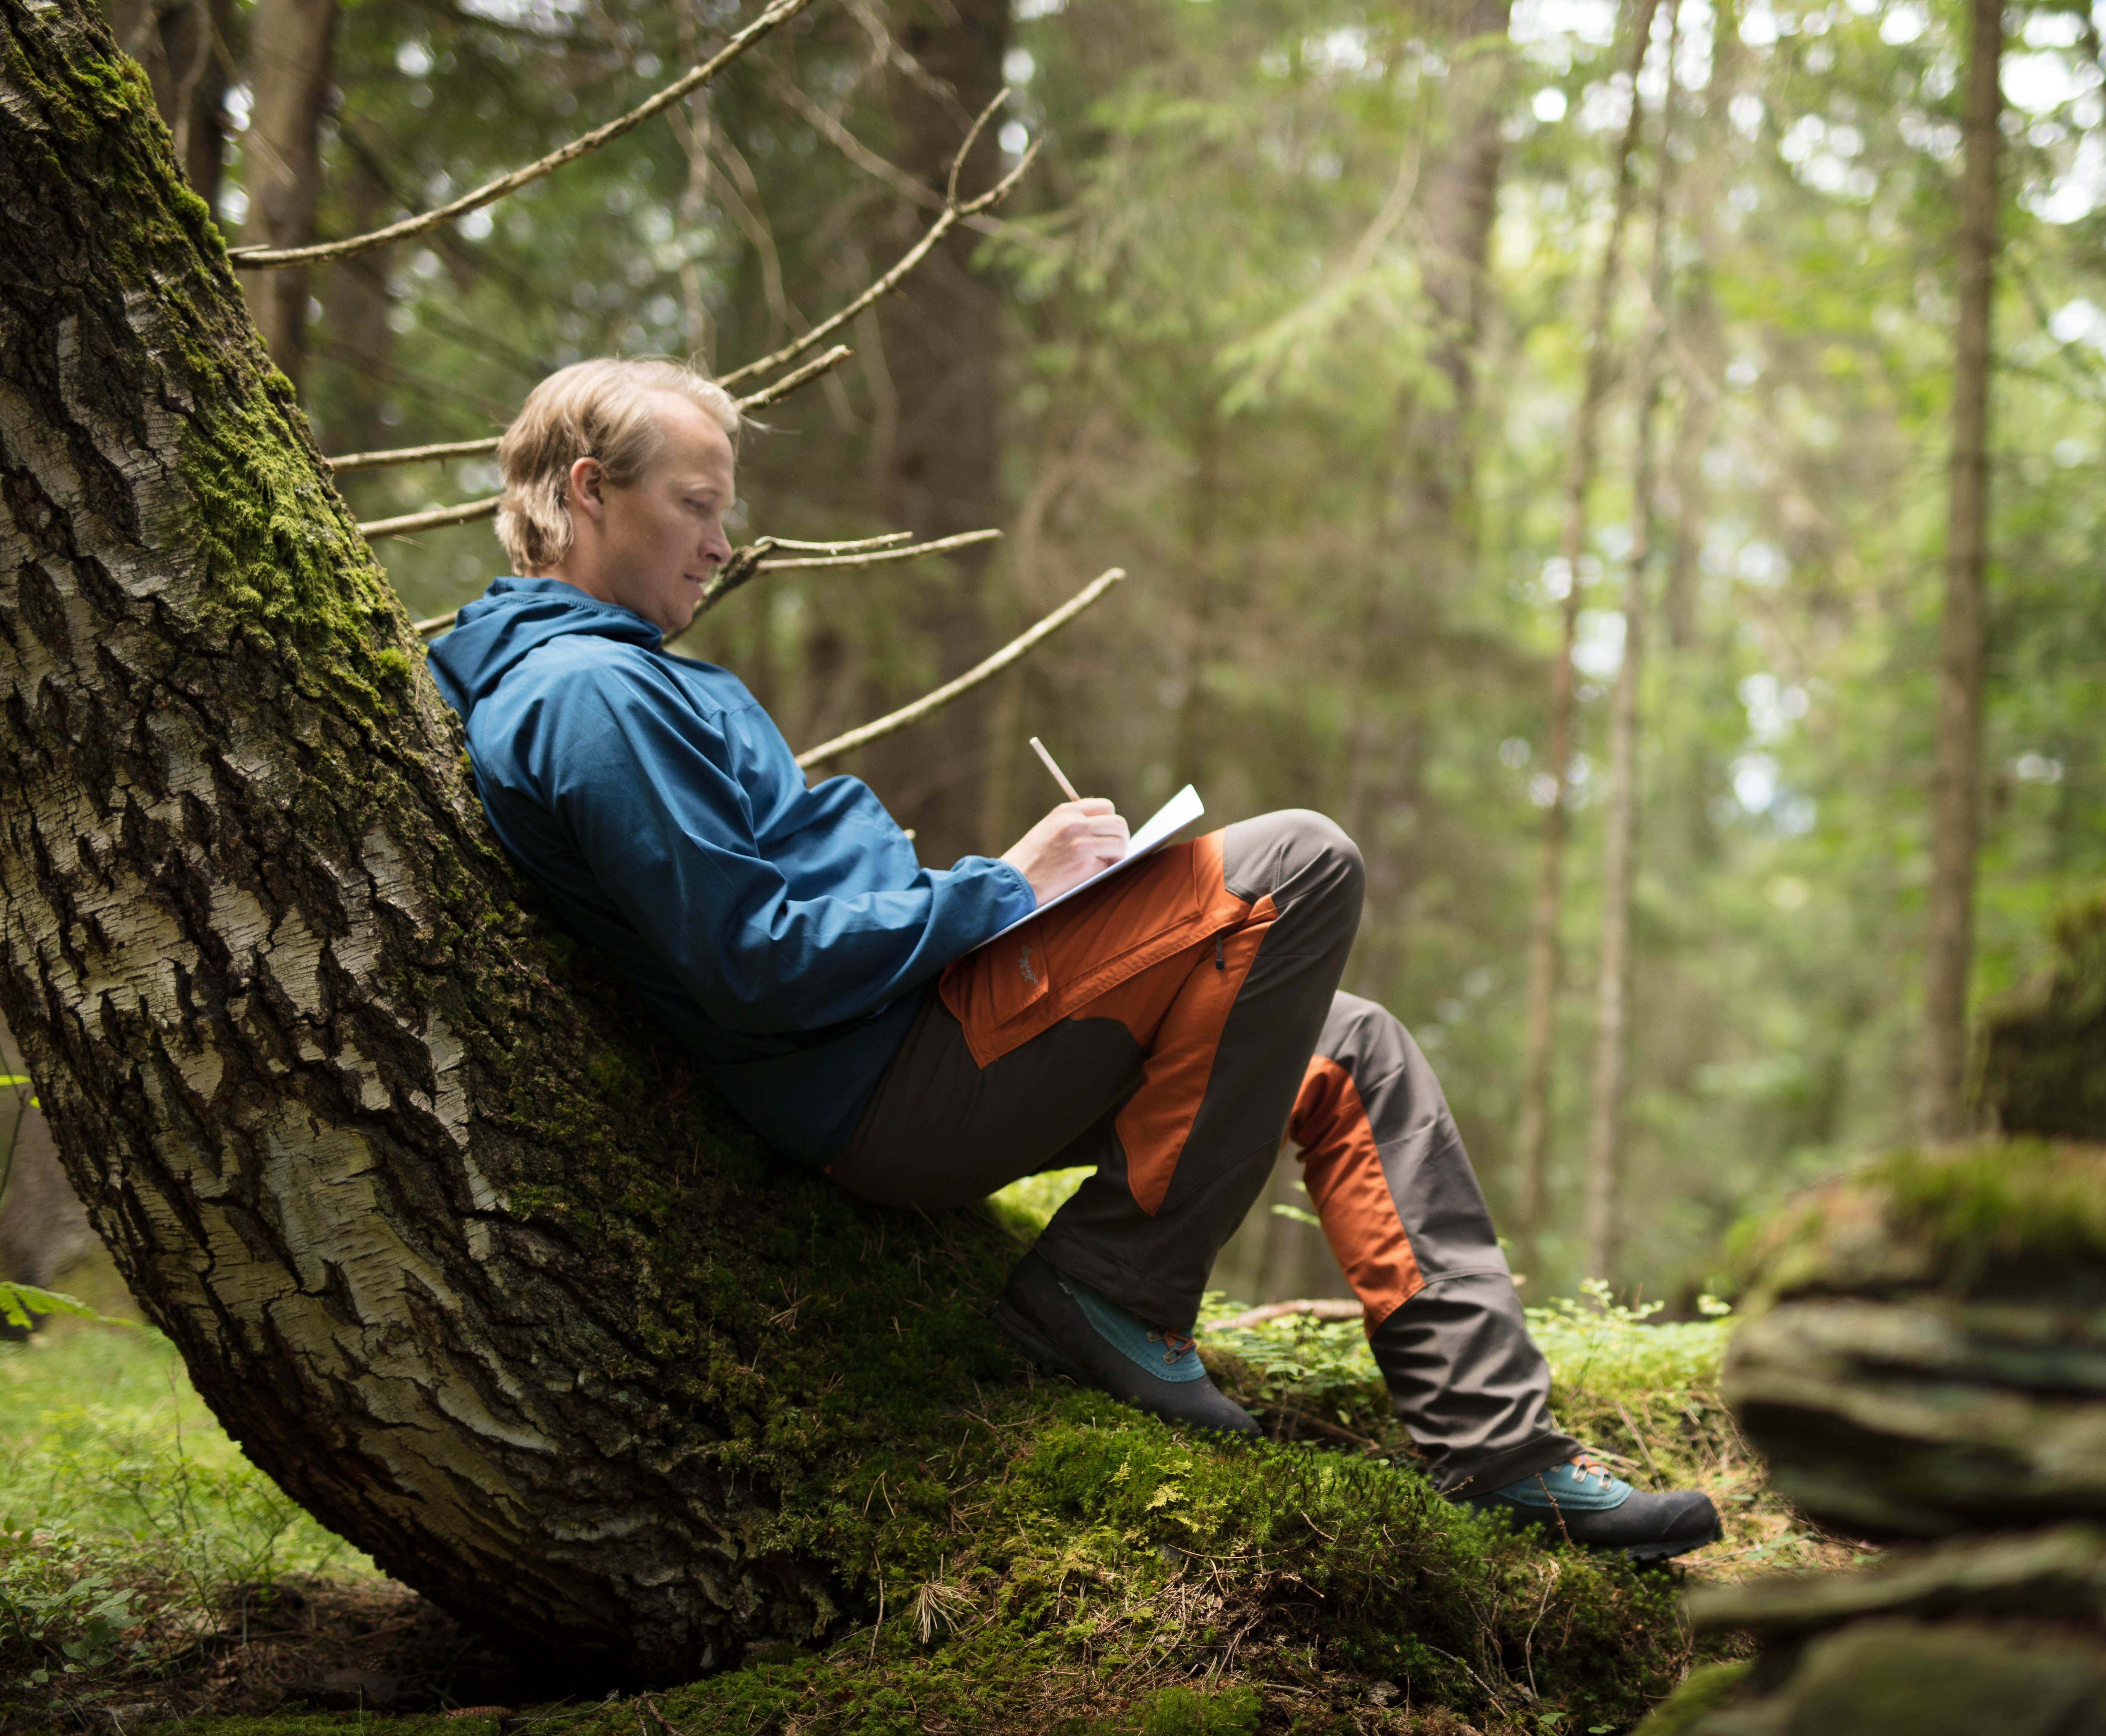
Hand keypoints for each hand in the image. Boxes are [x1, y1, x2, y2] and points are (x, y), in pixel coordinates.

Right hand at [1002, 799, 1128, 904]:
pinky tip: (1092, 875)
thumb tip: (1104, 828)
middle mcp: (1075, 821)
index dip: (1109, 823)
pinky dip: (1108, 870)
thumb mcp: (1048, 830)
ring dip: (1117, 855)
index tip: (1104, 837)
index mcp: (1065, 811)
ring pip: (1121, 841)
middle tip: (1111, 855)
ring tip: (1103, 866)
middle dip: (1119, 839)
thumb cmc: (1029, 862)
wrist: (1011, 882)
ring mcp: (1081, 840)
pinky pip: (1112, 861)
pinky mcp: (1084, 861)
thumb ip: (1073, 824)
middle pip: (1118, 822)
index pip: (1106, 806)